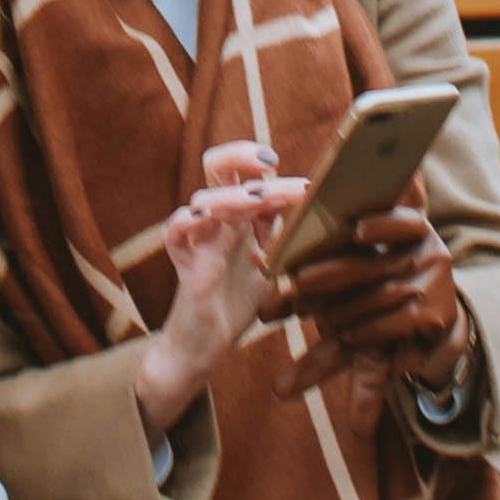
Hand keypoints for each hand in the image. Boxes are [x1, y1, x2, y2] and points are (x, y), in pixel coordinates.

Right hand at [131, 137, 296, 430]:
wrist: (205, 345)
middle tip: (269, 159)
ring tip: (257, 197)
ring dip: (233, 195)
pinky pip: (174, 235)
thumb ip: (288, 241)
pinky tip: (200, 217)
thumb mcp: (273, 267)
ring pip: (205, 199)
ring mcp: (200, 240)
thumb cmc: (237, 302)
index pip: (254, 177)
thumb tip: (325, 217)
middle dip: (240, 154)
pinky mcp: (186, 265)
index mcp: (242, 218)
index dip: (279, 176)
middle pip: (219, 168)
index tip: (308, 185)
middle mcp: (219, 221)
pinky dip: (183, 221)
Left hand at [298, 210, 469, 378]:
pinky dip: (366, 330)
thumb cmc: (383, 284)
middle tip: (299, 281)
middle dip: (334, 273)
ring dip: (344, 309)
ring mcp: (438, 285)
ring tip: (314, 316)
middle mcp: (432, 253)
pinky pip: (394, 322)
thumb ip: (340, 240)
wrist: (424, 326)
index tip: (356, 230)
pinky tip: (346, 335)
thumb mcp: (369, 258)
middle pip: (379, 263)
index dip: (381, 224)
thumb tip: (304, 195)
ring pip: (382, 296)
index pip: (403, 220)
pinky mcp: (436, 316)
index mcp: (415, 230)